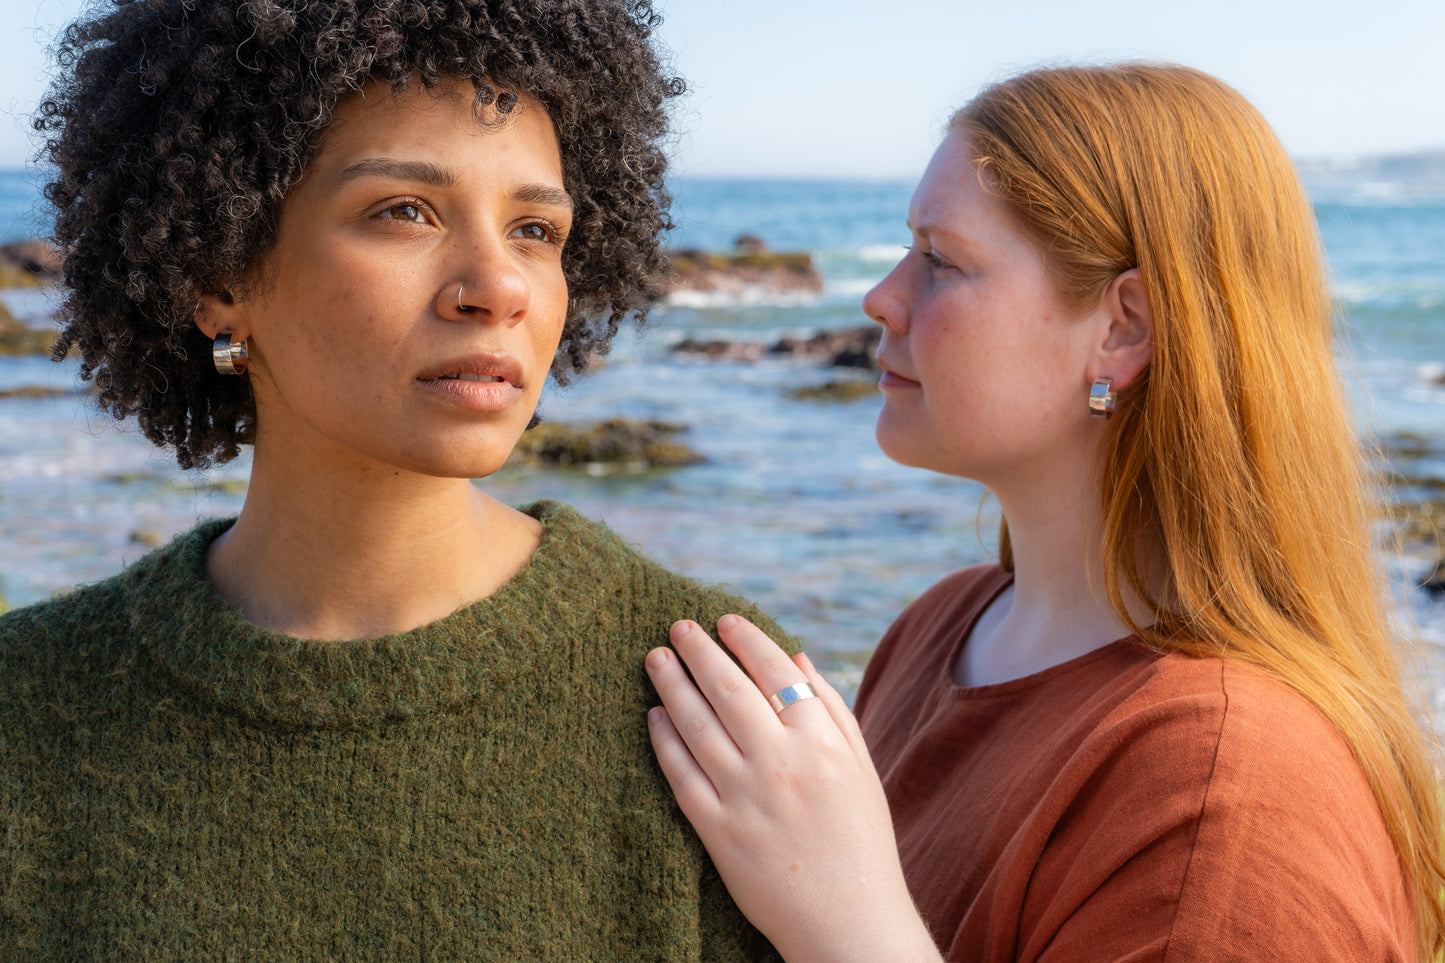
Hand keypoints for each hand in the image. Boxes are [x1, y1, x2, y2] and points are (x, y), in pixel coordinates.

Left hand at [646, 615, 941, 962]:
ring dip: (672, 686)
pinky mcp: (719, 832)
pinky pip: (681, 776)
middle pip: (728, 690)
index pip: (775, 672)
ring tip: (655, 658)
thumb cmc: (862, 841)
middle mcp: (782, 763)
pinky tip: (652, 717)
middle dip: (699, 651)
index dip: (746, 640)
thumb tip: (797, 657)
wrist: (850, 922)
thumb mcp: (862, 768)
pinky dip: (663, 742)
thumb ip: (832, 709)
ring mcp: (746, 797)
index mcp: (822, 743)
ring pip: (697, 726)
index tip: (725, 619)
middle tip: (678, 625)